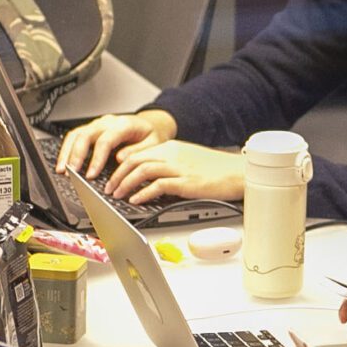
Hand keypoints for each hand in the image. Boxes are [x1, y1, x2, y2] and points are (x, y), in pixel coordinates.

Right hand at [56, 109, 177, 180]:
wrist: (151, 125)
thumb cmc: (151, 135)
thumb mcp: (153, 144)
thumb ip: (137, 151)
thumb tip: (119, 159)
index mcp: (124, 124)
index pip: (105, 140)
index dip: (96, 158)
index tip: (91, 175)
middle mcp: (108, 122)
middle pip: (86, 135)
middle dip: (76, 155)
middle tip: (72, 173)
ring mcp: (98, 124)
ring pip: (76, 134)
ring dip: (67, 152)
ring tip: (62, 170)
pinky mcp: (92, 130)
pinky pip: (75, 137)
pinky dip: (67, 149)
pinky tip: (64, 162)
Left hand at [104, 140, 245, 206]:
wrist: (238, 172)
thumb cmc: (216, 169)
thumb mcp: (188, 158)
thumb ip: (168, 163)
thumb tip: (148, 175)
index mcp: (171, 147)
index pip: (138, 153)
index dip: (121, 166)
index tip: (113, 177)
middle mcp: (172, 154)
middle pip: (135, 160)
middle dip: (117, 175)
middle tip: (109, 188)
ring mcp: (179, 167)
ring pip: (142, 171)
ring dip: (126, 184)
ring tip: (118, 195)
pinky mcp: (186, 182)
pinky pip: (158, 185)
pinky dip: (143, 193)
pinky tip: (136, 200)